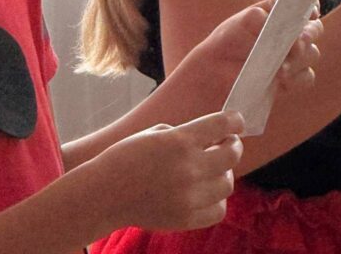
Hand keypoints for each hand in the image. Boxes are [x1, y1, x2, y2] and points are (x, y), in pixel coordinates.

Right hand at [94, 110, 243, 232]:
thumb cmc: (126, 157)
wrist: (105, 194)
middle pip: (232, 154)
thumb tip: (211, 138)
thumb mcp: (155, 133)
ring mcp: (188, 196)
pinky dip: (217, 199)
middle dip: (233, 145)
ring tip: (212, 169)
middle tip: (227, 143)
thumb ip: (185, 134)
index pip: (222, 124)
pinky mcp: (186, 219)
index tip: (236, 121)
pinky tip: (206, 191)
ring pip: (228, 183)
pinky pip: (218, 209)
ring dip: (224, 173)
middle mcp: (188, 168)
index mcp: (179, 141)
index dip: (235, 120)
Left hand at [187, 0, 322, 95]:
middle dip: (310, 33)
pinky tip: (282, 78)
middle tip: (300, 40)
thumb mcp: (243, 21)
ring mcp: (294, 56)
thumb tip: (278, 23)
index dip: (312, 7)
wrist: (217, 70)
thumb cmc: (230, 39)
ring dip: (300, 58)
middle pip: (315, 29)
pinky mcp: (292, 79)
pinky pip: (306, 77)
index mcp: (283, 13)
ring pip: (312, 54)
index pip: (307, 5)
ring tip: (281, 66)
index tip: (311, 11)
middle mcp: (292, 33)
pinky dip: (297, 76)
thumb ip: (261, 18)